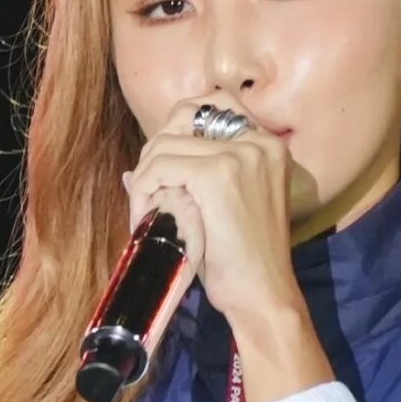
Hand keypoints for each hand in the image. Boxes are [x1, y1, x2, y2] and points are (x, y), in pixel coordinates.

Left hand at [123, 90, 301, 323]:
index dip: (177, 132)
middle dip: (156, 152)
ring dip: (146, 177)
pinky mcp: (217, 173)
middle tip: (146, 193)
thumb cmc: (244, 262)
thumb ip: (191, 180)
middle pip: (184, 117)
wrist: (262, 295)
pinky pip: (161, 166)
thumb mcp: (222, 210)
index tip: (164, 171)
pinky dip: (145, 190)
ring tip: (144, 212)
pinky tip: (144, 217)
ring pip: (166, 145)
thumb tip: (132, 173)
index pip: (211, 106)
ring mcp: (240, 154)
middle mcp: (259, 141)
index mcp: (268, 144)